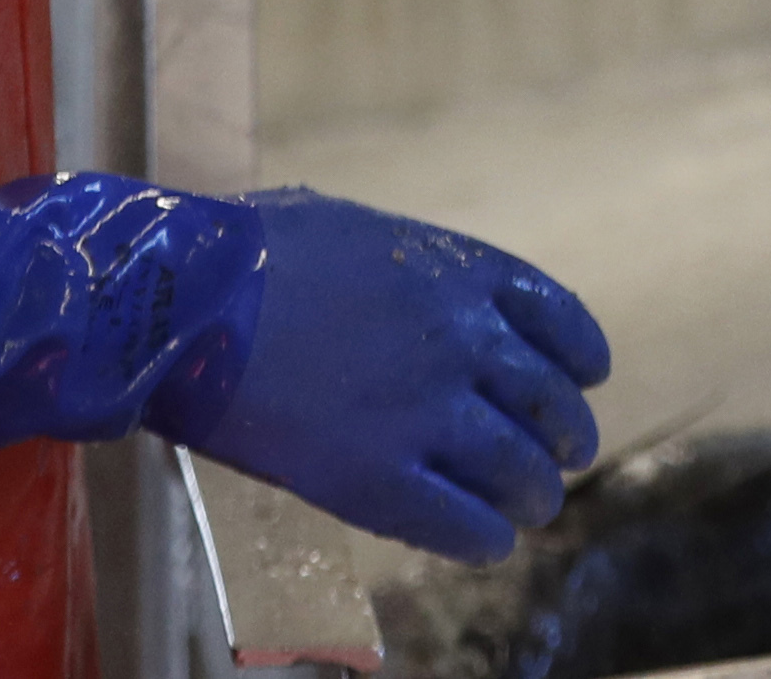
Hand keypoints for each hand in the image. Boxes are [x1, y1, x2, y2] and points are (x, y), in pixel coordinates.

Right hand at [170, 189, 607, 564]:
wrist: (182, 300)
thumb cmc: (247, 252)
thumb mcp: (347, 228)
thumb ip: (402, 264)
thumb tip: (406, 282)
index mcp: (457, 273)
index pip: (561, 320)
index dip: (582, 358)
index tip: (588, 378)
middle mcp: (461, 341)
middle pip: (552, 405)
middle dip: (567, 437)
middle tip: (563, 457)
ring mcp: (424, 414)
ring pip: (521, 472)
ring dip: (535, 495)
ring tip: (530, 507)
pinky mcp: (378, 480)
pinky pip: (465, 526)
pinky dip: (486, 538)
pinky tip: (486, 542)